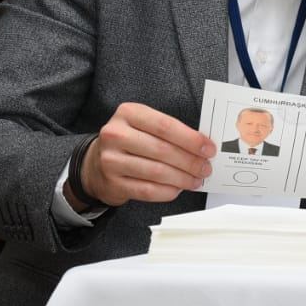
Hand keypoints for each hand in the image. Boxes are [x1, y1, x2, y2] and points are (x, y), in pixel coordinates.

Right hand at [74, 102, 214, 208]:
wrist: (96, 163)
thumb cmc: (130, 141)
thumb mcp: (144, 125)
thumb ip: (170, 131)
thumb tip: (202, 146)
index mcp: (128, 113)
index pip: (165, 126)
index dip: (191, 139)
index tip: (209, 149)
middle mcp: (116, 134)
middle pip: (162, 150)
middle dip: (190, 161)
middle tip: (206, 168)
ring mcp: (111, 160)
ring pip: (156, 172)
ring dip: (182, 178)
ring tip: (196, 180)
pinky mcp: (112, 183)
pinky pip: (146, 190)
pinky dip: (167, 191)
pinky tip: (178, 189)